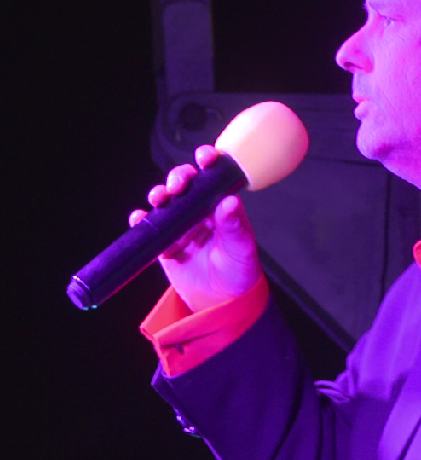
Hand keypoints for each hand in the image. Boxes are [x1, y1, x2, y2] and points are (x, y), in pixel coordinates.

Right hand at [129, 145, 260, 311]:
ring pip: (165, 201)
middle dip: (178, 178)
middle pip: (185, 184)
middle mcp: (200, 210)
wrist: (221, 301)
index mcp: (222, 206)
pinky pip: (149, 226)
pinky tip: (140, 219)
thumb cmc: (238, 272)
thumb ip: (235, 226)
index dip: (208, 162)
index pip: (214, 177)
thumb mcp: (242, 249)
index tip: (205, 157)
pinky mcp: (164, 241)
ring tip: (161, 200)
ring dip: (160, 195)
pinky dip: (141, 220)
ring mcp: (180, 224)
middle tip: (179, 185)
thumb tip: (230, 202)